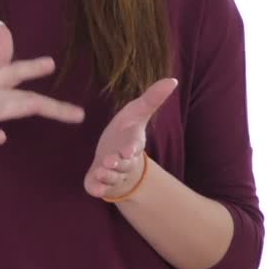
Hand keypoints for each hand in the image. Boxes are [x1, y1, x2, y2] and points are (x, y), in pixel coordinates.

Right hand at [0, 21, 85, 163]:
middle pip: (20, 96)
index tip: (52, 64)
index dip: (31, 67)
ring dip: (20, 108)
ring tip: (38, 107)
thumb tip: (4, 25)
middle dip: (49, 104)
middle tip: (78, 113)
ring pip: (3, 111)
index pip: (13, 71)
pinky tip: (1, 138)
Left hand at [84, 78, 177, 199]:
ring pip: (112, 178)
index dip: (132, 148)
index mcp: (132, 144)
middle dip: (118, 163)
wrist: (116, 160)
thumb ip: (151, 99)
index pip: (134, 146)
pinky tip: (95, 188)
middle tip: (111, 161)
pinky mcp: (99, 183)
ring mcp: (113, 174)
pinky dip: (98, 189)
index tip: (130, 150)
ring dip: (108, 175)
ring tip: (102, 170)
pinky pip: (99, 188)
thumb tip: (173, 80)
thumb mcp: (136, 113)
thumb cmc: (125, 134)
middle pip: (124, 164)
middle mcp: (124, 161)